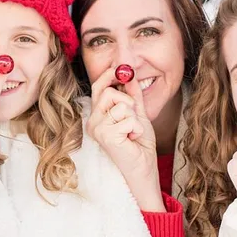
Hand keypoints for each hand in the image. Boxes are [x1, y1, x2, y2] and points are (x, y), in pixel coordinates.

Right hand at [87, 66, 163, 210]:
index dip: (109, 75)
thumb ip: (133, 96)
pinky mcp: (105, 136)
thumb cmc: (139, 145)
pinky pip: (128, 118)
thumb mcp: (138, 114)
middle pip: (109, 92)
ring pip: (121, 105)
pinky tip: (133, 139)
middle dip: (128, 101)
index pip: (98, 88)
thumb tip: (130, 75)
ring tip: (132, 132)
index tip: (121, 67)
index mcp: (98, 116)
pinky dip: (137, 127)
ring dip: (134, 117)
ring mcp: (97, 129)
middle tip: (133, 117)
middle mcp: (93, 122)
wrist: (143, 168)